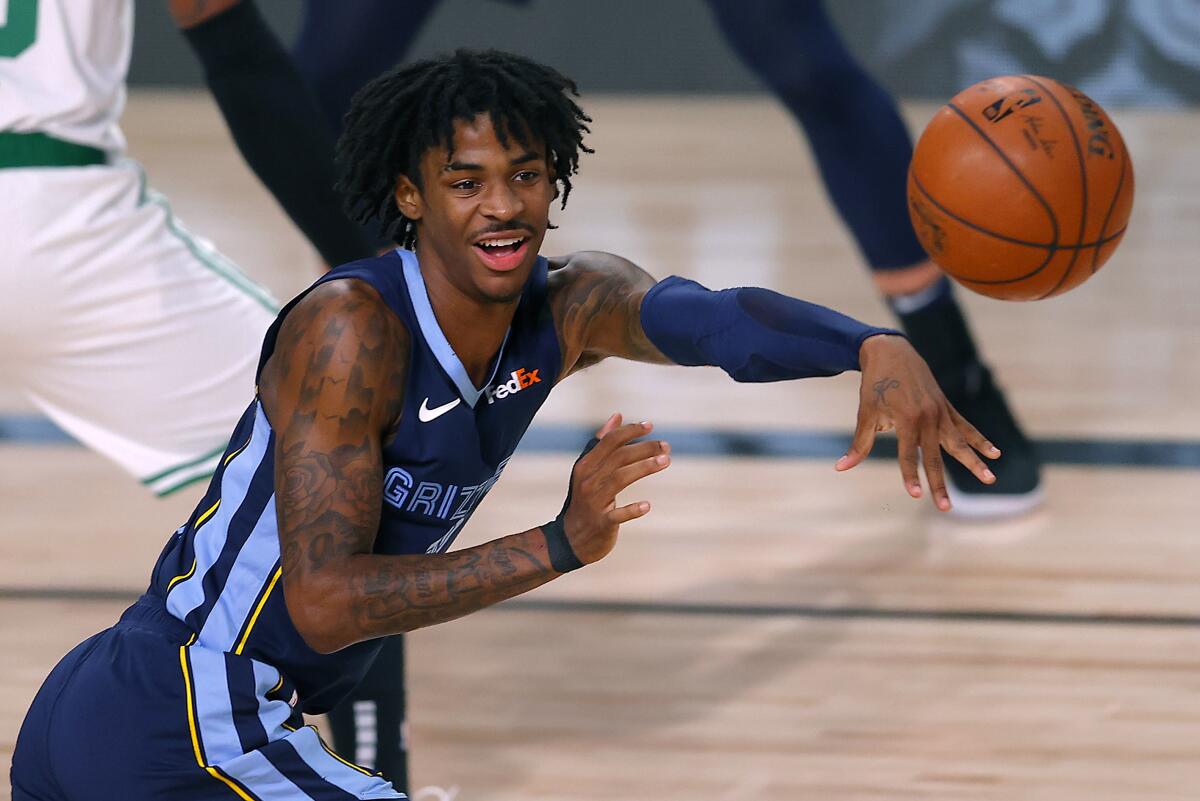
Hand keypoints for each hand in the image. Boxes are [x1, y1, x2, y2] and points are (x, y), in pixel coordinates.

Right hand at [562, 413, 670, 562]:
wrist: (571, 538)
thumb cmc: (586, 499)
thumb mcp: (589, 469)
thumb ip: (602, 442)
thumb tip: (617, 415)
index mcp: (585, 465)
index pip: (609, 441)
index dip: (630, 431)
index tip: (651, 426)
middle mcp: (588, 481)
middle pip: (618, 457)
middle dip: (644, 448)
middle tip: (666, 446)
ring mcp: (594, 502)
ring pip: (620, 479)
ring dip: (644, 468)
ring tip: (665, 461)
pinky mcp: (602, 523)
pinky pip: (617, 515)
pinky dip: (632, 510)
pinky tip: (647, 505)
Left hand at [834, 335, 999, 511]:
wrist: (891, 351)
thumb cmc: (875, 385)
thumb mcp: (866, 413)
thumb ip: (859, 444)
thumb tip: (841, 467)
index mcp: (906, 418)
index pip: (908, 454)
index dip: (910, 475)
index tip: (916, 495)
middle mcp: (928, 416)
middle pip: (936, 456)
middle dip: (940, 483)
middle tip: (945, 507)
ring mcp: (940, 411)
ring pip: (959, 442)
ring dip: (974, 461)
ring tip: (990, 479)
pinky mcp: (946, 407)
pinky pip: (965, 426)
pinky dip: (979, 439)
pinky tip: (995, 452)